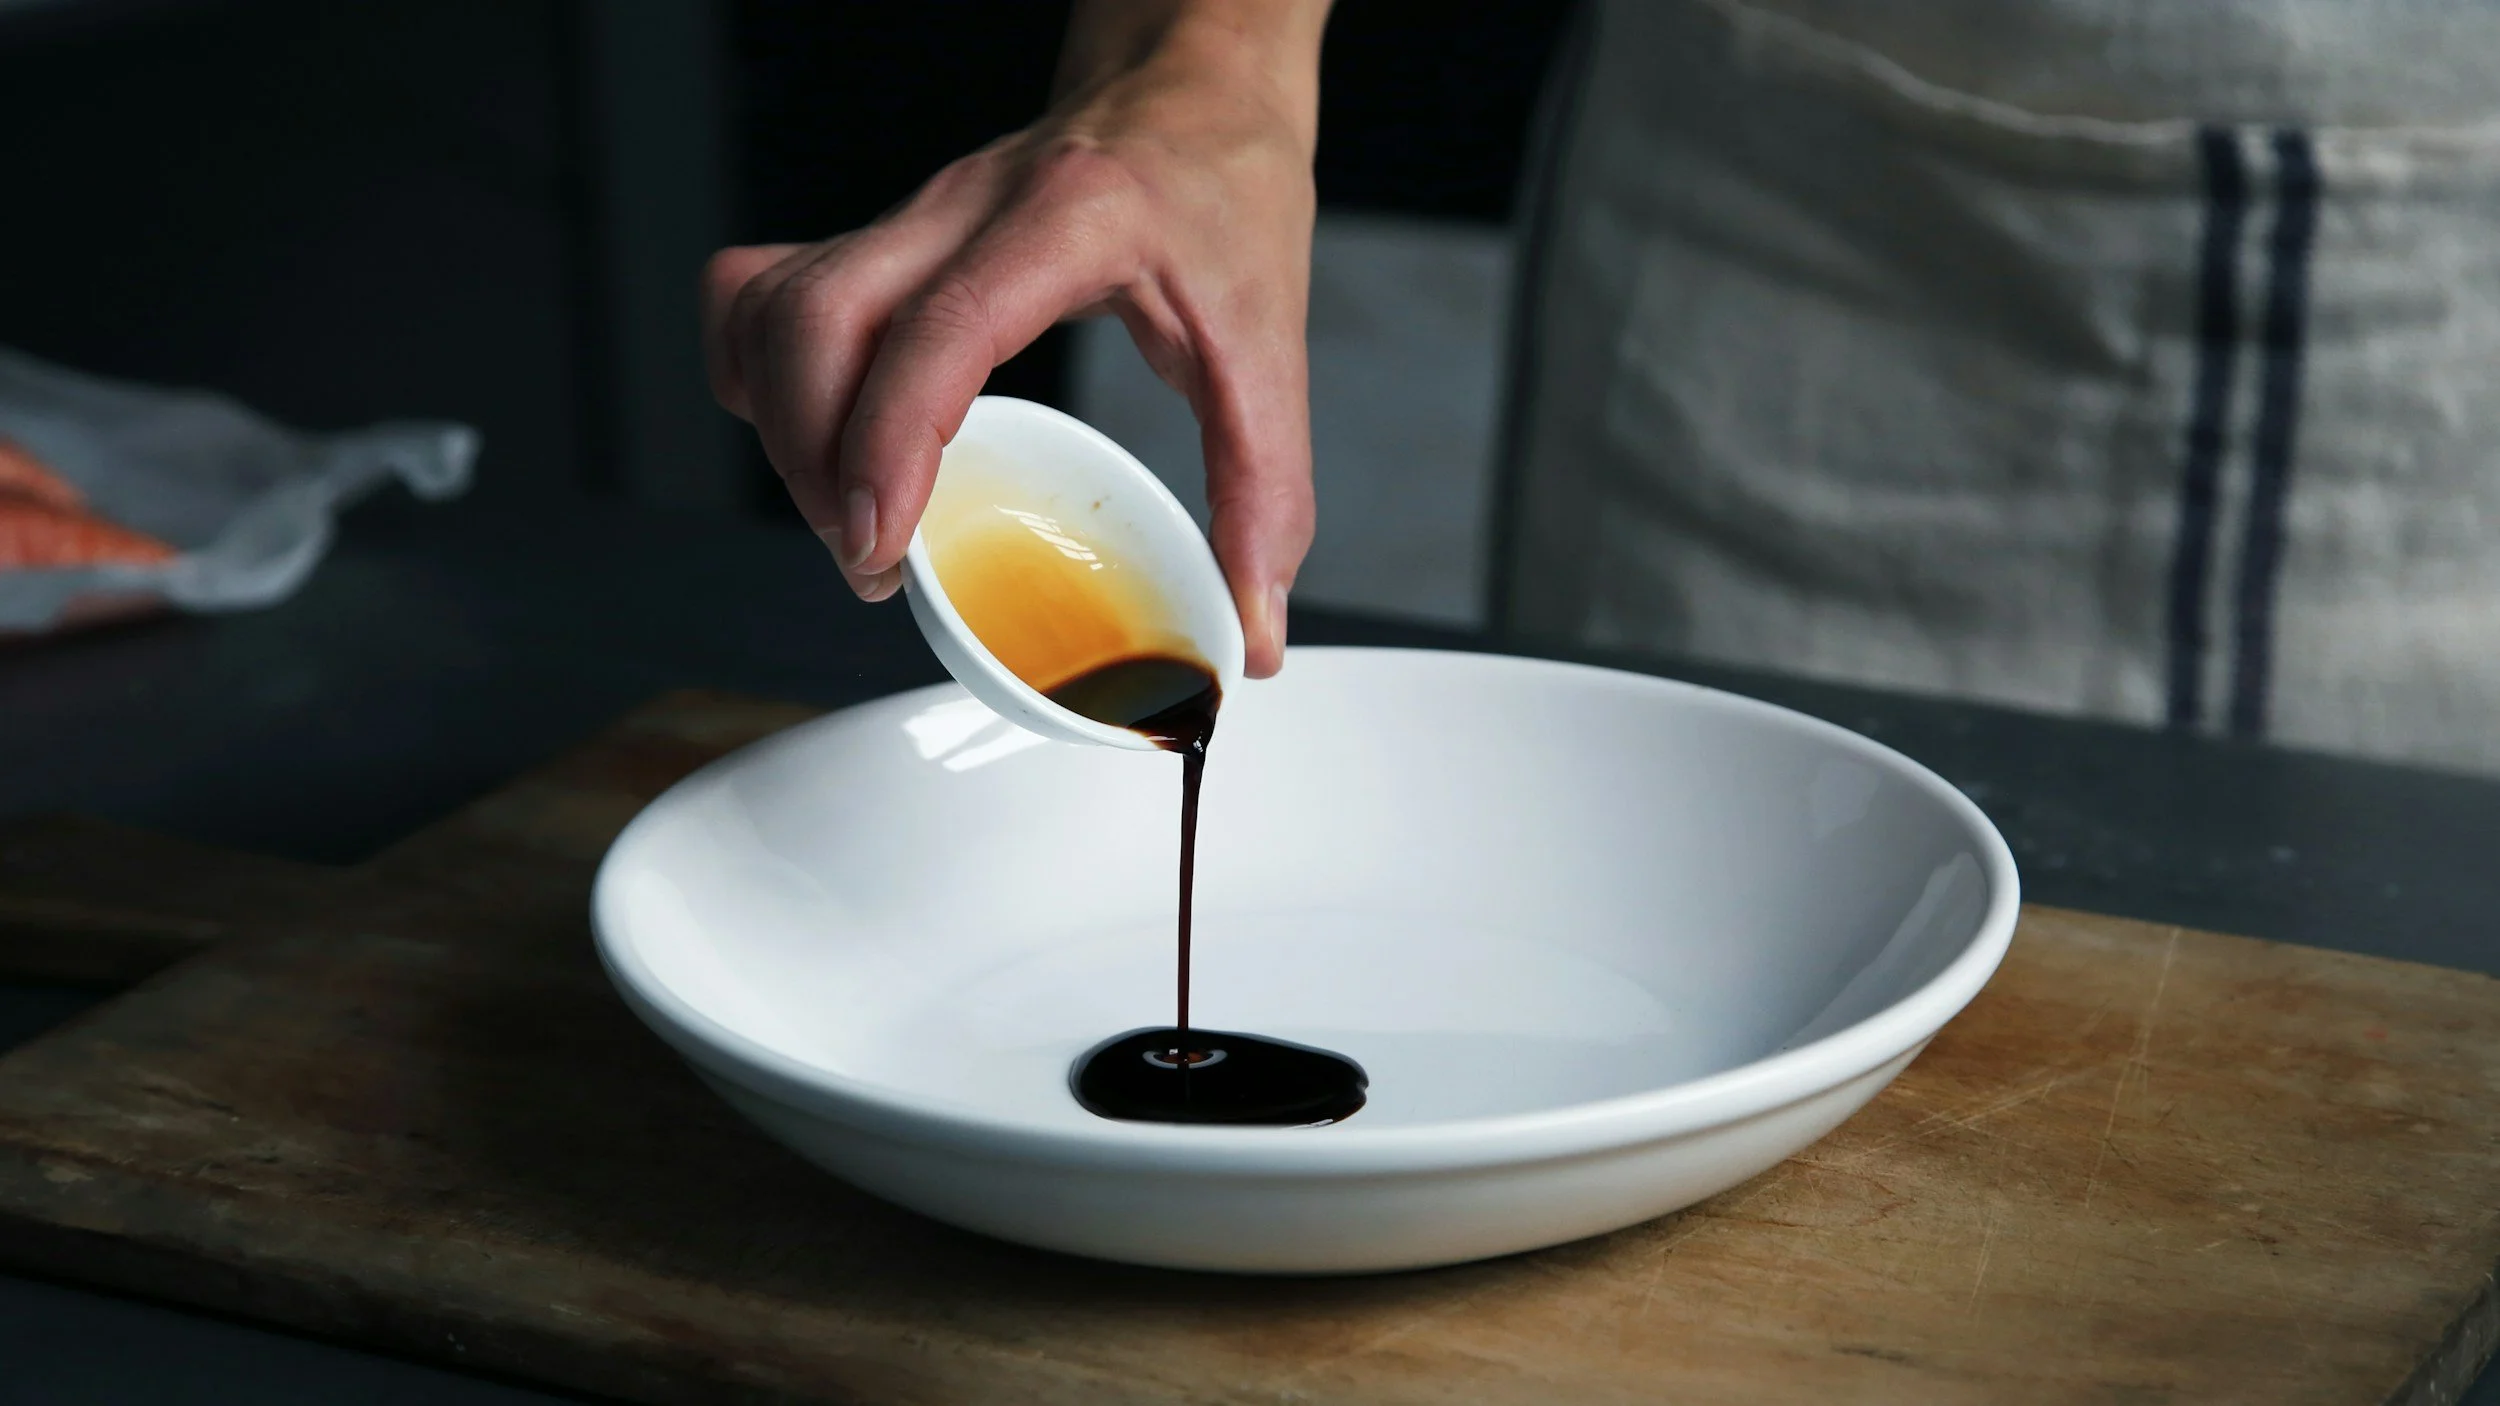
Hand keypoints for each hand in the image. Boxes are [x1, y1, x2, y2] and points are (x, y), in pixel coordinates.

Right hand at [700, 4, 1325, 676]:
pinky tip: (815, 436)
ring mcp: (910, 219)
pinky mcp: (882, 240)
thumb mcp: (1271, 344)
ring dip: (784, 429)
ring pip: (773, 308)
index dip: (890, 441)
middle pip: (816, 319)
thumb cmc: (1223, 194)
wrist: (1194, 91)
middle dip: (816, 461)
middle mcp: (964, 207)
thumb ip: (1267, 493)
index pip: (940, 327)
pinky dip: (761, 376)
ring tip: (849, 515)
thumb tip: (1254, 626)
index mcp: (1067, 222)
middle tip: (874, 557)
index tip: (880, 540)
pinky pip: (762, 294)